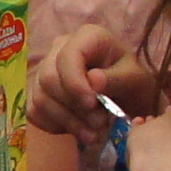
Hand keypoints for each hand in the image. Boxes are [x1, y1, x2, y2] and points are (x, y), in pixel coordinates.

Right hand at [29, 20, 163, 139]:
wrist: (126, 98)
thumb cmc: (132, 83)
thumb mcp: (136, 80)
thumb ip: (117, 78)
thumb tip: (93, 79)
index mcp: (87, 37)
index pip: (67, 56)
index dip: (75, 83)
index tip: (92, 104)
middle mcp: (59, 48)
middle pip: (48, 78)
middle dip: (73, 106)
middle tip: (99, 123)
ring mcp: (45, 70)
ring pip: (40, 98)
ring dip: (67, 121)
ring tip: (93, 133)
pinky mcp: (38, 92)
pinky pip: (35, 111)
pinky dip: (56, 125)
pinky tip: (78, 129)